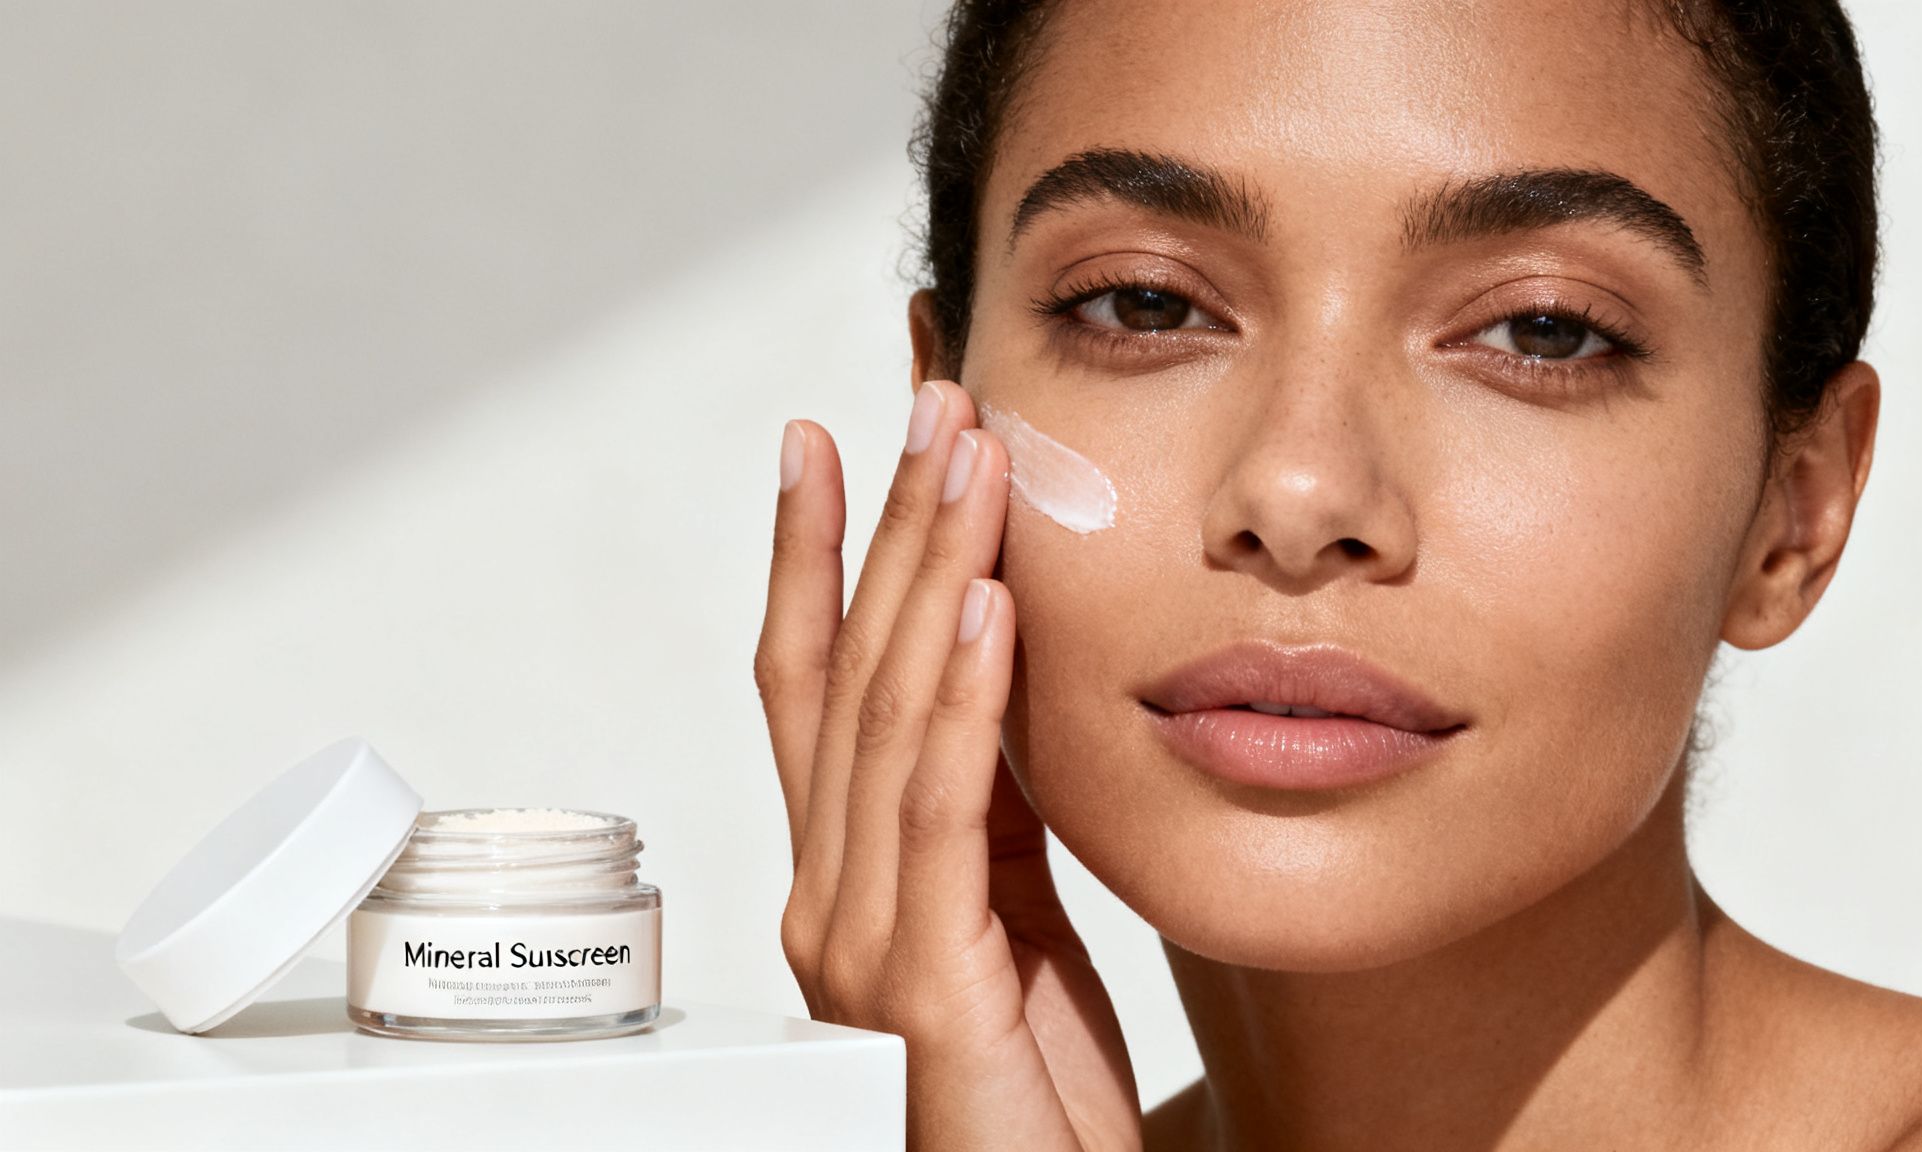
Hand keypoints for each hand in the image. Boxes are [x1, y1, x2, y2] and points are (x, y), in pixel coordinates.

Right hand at [755, 379, 1141, 1150]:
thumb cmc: (1035, 1083)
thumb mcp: (1012, 911)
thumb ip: (983, 802)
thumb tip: (994, 662)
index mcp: (843, 871)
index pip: (811, 681)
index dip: (817, 554)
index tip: (834, 441)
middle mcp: (828, 896)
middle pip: (843, 672)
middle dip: (882, 525)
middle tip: (922, 399)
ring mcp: (861, 945)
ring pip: (884, 717)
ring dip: (925, 571)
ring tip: (963, 456)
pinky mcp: (925, 987)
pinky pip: (943, 812)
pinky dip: (962, 697)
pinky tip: (985, 604)